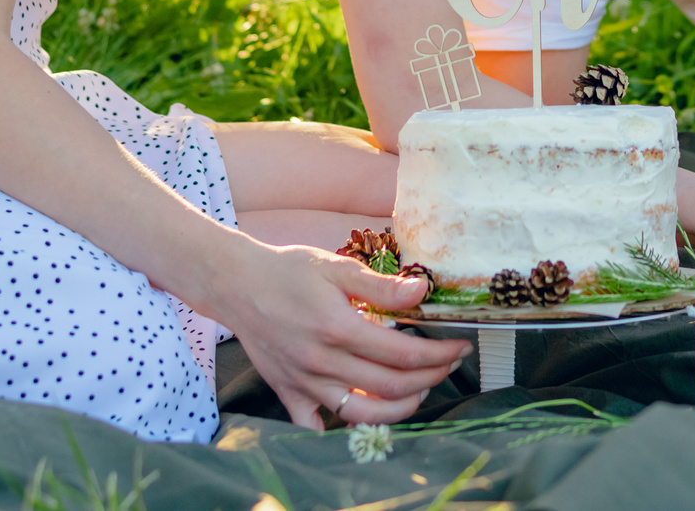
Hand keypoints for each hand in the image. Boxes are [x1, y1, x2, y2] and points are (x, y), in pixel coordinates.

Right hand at [202, 241, 467, 429]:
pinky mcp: (288, 392)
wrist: (237, 284)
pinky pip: (314, 425)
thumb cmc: (288, 270)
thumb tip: (422, 292)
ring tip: (418, 392)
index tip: (458, 346)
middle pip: (391, 387)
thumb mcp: (336, 267)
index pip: (403, 354)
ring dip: (399, 409)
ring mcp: (304, 383)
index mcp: (339, 328)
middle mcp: (323, 362)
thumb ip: (380, 285)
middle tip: (446, 364)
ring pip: (361, 414)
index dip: (438, 354)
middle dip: (430, 378)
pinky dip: (338, 427)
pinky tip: (361, 415)